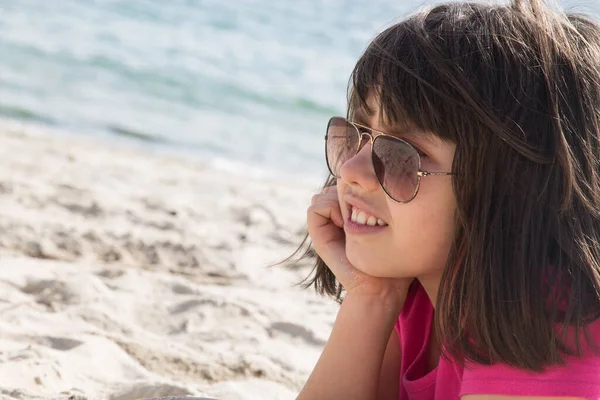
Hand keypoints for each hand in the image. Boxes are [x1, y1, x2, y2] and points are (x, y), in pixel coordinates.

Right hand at [307, 184, 413, 300]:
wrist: (381, 287)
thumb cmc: (395, 258)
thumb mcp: (393, 224)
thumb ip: (384, 201)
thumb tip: (379, 175)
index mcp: (352, 215)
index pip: (344, 183)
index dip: (356, 184)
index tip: (374, 196)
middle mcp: (337, 219)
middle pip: (331, 186)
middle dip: (346, 190)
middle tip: (365, 206)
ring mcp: (327, 227)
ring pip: (321, 194)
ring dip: (337, 198)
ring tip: (355, 215)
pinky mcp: (319, 237)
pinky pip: (314, 207)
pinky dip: (328, 208)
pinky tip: (345, 221)